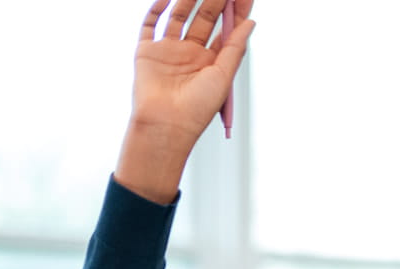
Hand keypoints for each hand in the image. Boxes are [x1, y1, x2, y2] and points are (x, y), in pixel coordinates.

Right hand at [116, 0, 256, 203]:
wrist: (165, 125)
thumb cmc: (196, 109)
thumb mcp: (223, 76)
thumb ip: (235, 47)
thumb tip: (251, 22)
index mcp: (211, 63)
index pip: (226, 30)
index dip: (236, 12)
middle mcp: (190, 54)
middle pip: (205, 19)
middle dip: (215, 0)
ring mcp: (168, 51)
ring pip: (179, 16)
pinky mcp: (147, 51)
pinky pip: (151, 24)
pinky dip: (157, 8)